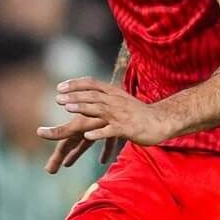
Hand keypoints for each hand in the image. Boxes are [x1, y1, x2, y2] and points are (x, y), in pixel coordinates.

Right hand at [37, 111, 108, 173]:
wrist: (120, 103)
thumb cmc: (99, 114)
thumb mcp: (79, 124)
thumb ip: (61, 131)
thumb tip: (39, 132)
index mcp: (77, 130)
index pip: (63, 147)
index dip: (56, 158)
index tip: (49, 171)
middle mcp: (85, 129)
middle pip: (70, 145)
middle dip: (60, 157)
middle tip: (50, 170)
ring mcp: (97, 128)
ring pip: (84, 144)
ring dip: (76, 153)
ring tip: (68, 164)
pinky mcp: (110, 128)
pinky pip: (107, 141)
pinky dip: (105, 150)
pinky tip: (103, 161)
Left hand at [45, 77, 174, 149]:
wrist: (161, 121)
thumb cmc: (139, 113)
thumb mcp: (122, 100)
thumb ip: (106, 97)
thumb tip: (90, 95)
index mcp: (114, 93)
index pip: (92, 83)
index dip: (75, 84)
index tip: (60, 87)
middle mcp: (116, 101)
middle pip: (92, 95)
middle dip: (74, 96)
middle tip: (57, 98)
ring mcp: (121, 115)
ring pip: (99, 109)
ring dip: (82, 108)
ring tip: (67, 108)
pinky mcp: (126, 129)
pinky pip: (110, 131)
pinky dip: (98, 133)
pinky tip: (88, 136)